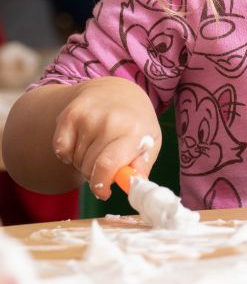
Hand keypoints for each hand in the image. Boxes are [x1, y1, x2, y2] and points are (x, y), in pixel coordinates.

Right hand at [52, 77, 161, 199]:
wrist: (117, 91)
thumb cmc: (135, 123)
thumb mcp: (150, 141)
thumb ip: (143, 165)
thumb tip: (135, 183)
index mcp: (134, 131)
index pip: (107, 166)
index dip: (101, 185)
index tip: (103, 193)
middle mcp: (110, 121)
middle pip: (89, 167)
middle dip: (95, 174)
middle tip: (105, 164)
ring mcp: (88, 115)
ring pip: (76, 160)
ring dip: (83, 162)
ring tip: (97, 147)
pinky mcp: (70, 113)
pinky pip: (60, 149)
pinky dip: (68, 153)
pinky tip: (82, 142)